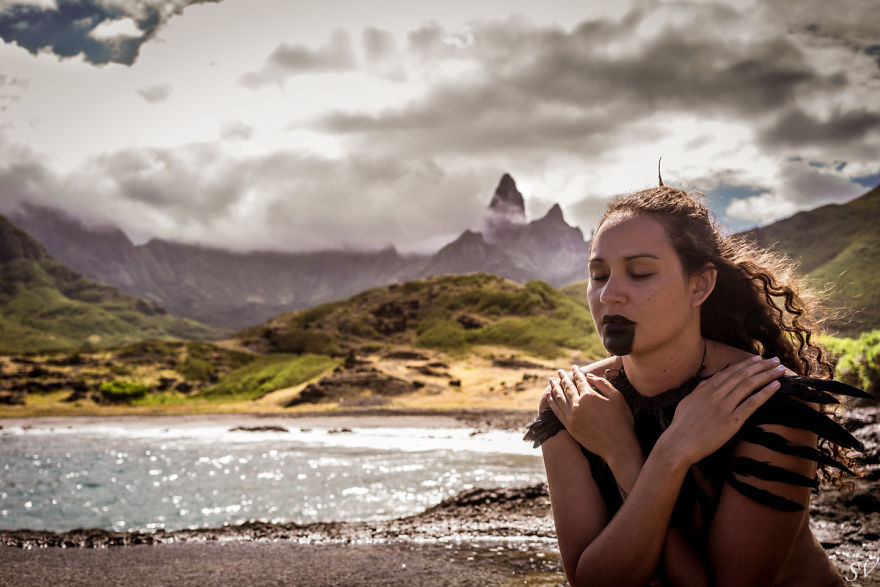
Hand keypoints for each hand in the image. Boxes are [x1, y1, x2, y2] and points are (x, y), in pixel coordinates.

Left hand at [547, 365, 637, 463]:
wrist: (618, 446)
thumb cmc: (622, 421)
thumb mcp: (617, 398)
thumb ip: (602, 384)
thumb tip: (589, 376)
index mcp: (589, 396)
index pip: (580, 380)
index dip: (576, 372)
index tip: (574, 367)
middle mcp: (577, 405)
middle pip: (567, 387)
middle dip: (562, 378)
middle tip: (559, 371)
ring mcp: (572, 417)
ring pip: (559, 398)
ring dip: (554, 388)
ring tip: (551, 380)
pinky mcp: (569, 427)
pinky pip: (557, 411)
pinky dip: (552, 402)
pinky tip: (550, 397)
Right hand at [659, 355, 783, 465]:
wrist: (678, 444)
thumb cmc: (681, 426)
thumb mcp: (687, 402)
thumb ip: (700, 390)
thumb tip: (710, 381)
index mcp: (705, 389)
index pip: (730, 372)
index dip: (746, 364)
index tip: (758, 358)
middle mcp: (715, 394)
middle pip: (742, 375)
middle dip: (760, 366)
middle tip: (775, 360)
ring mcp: (724, 407)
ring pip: (749, 385)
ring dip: (766, 375)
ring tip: (780, 370)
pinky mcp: (731, 421)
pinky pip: (752, 403)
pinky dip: (765, 393)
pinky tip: (776, 386)